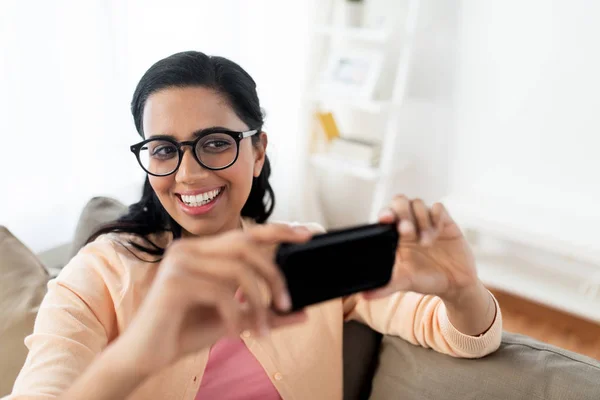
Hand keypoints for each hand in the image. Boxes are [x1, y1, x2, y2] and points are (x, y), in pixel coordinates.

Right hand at [116, 224, 311, 377]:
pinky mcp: (174, 282)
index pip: (245, 234)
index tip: (307, 233)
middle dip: (273, 275)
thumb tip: (302, 313)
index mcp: (201, 251)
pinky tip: (235, 335)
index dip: (279, 230)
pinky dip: (235, 316)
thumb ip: (264, 313)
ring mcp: (180, 263)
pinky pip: (221, 293)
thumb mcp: (234, 320)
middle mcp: (188, 249)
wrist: (145, 355)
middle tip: (286, 302)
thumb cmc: (185, 332)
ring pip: (238, 271)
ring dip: (259, 303)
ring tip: (263, 329)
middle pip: (246, 247)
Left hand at [364, 195, 477, 300]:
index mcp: (396, 235)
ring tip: (425, 243)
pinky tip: (437, 233)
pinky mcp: (445, 222)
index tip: (385, 220)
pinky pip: (439, 208)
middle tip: (407, 232)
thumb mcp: (404, 282)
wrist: (455, 285)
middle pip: (400, 201)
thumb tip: (364, 296)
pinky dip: (436, 216)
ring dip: (421, 221)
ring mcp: (427, 221)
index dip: (385, 213)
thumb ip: (385, 287)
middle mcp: (410, 224)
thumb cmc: (426, 280)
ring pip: (418, 204)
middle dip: (402, 214)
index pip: (387, 214)